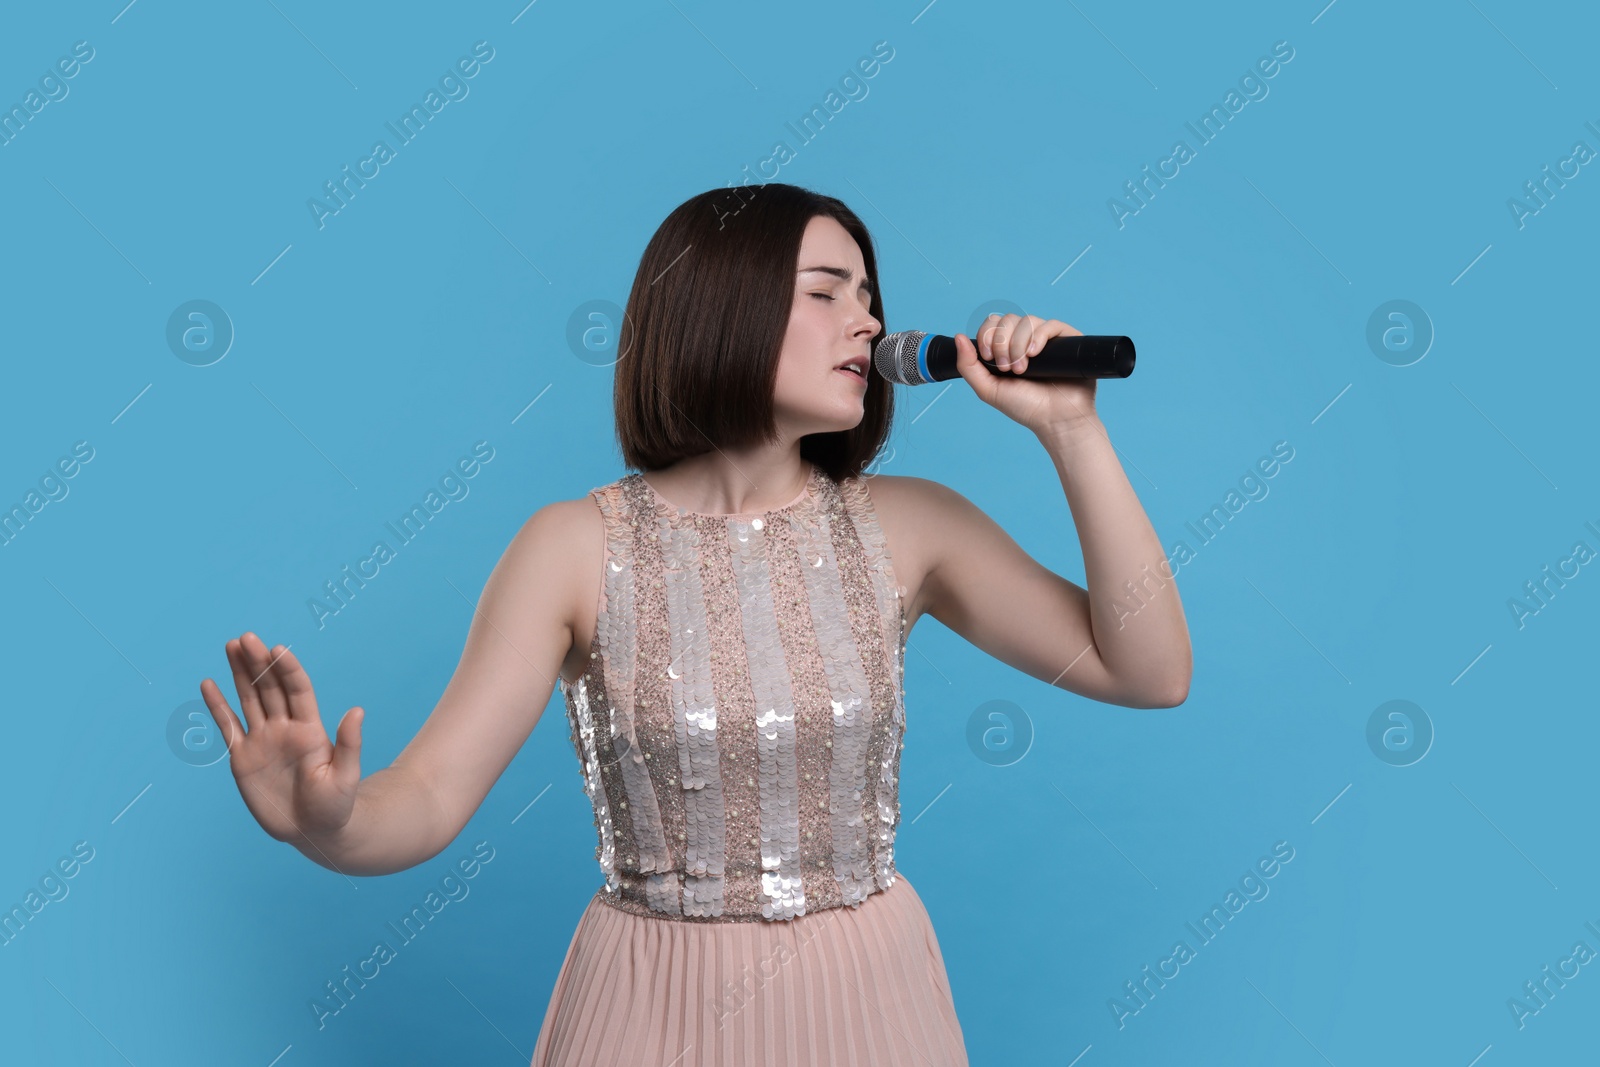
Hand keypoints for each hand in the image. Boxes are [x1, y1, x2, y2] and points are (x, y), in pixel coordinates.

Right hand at [199, 633, 363, 846]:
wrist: (314, 831)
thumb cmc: (336, 805)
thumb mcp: (345, 777)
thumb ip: (349, 744)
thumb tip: (358, 710)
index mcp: (310, 729)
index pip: (297, 690)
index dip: (288, 669)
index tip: (277, 649)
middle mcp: (285, 729)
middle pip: (270, 688)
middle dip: (258, 662)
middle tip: (245, 637)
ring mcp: (263, 741)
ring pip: (249, 699)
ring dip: (240, 673)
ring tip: (230, 645)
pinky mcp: (243, 758)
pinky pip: (228, 727)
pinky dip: (218, 707)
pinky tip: (209, 684)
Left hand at [953, 313, 1099, 437]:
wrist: (1056, 419)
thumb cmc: (1025, 407)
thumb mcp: (988, 389)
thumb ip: (968, 366)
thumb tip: (958, 337)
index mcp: (1006, 348)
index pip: (992, 324)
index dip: (987, 335)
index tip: (988, 357)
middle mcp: (1025, 340)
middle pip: (1007, 320)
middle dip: (1001, 342)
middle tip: (1006, 367)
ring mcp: (1045, 339)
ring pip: (1026, 321)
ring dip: (1018, 344)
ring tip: (1022, 369)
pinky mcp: (1066, 339)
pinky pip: (1049, 324)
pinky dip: (1038, 336)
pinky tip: (1034, 353)